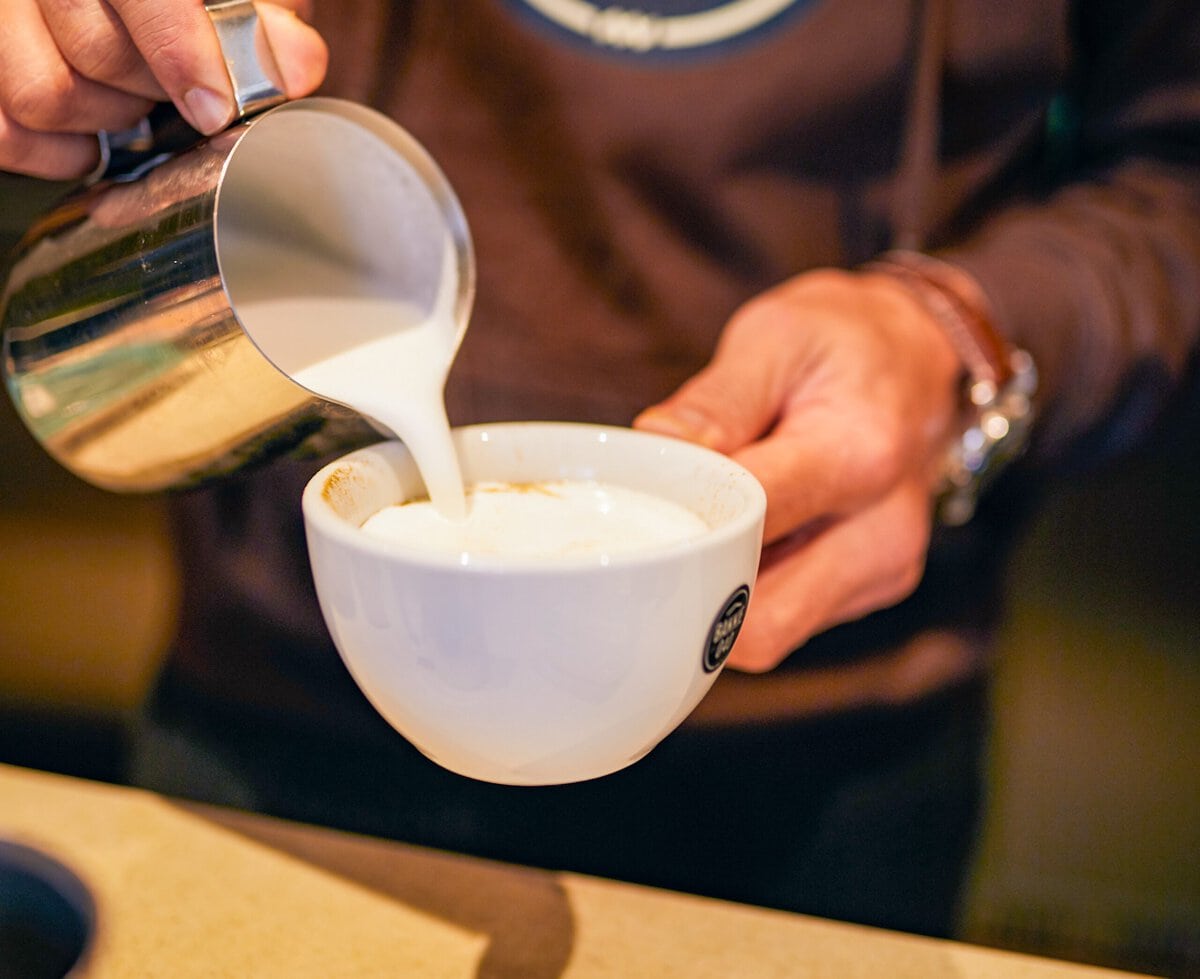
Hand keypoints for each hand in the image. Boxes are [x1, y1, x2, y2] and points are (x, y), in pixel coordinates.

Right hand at [0, 0, 327, 179]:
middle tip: (180, 89)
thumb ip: (260, 20)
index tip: (215, 107)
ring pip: (43, 95)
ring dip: (106, 119)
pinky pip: (6, 132)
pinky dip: (58, 153)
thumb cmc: (178, 3)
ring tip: (132, 101)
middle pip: (95, 51)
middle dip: (152, 89)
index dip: (181, 50)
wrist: (121, 3)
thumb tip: (294, 67)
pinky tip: (91, 135)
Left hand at [635, 268, 962, 671]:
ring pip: (767, 635)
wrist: (918, 359)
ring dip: (720, 595)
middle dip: (694, 590)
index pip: (747, 526)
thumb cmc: (842, 342)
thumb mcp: (776, 336)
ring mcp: (885, 568)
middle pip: (758, 622)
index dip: (681, 527)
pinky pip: (787, 621)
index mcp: (858, 455)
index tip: (640, 508)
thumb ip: (716, 399)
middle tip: (656, 538)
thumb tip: (657, 445)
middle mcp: (883, 530)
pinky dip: (750, 591)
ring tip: (708, 524)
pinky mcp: (875, 587)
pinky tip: (746, 533)